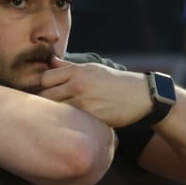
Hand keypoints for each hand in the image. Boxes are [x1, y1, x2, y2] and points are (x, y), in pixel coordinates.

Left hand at [36, 58, 151, 127]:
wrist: (141, 96)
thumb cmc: (114, 82)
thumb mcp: (92, 68)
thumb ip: (68, 67)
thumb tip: (50, 61)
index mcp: (78, 71)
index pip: (45, 78)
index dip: (43, 86)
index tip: (48, 91)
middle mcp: (78, 85)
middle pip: (45, 96)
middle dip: (45, 102)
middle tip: (50, 107)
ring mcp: (84, 103)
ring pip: (55, 110)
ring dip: (54, 114)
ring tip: (58, 116)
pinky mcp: (91, 118)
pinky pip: (69, 121)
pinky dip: (67, 122)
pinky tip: (71, 123)